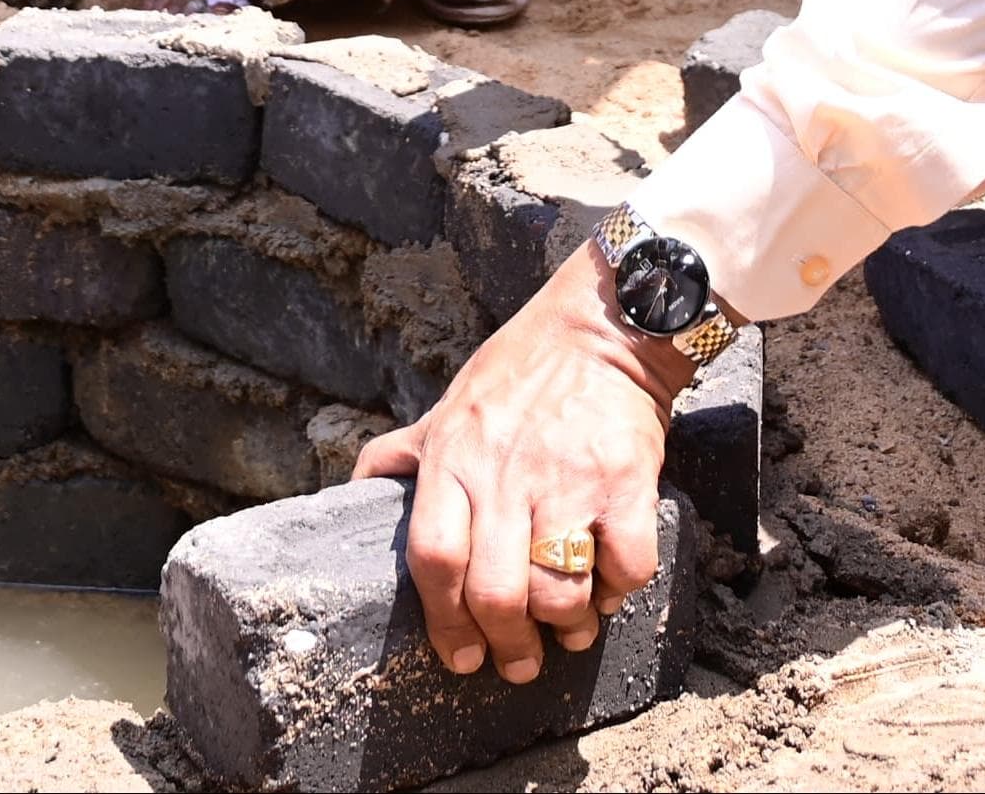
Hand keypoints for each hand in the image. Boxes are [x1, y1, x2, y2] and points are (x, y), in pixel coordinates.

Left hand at [355, 247, 686, 679]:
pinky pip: (626, 564)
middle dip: (508, 645)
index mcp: (455, 458)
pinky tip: (611, 587)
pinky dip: (619, 591)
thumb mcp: (450, 402)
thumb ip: (406, 451)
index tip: (460, 656)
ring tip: (569, 631)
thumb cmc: (521, 366)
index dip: (444, 622)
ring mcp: (569, 478)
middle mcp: (506, 473)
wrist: (605, 321)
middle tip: (518, 663)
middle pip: (495, 591)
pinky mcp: (627, 478)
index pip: (433, 559)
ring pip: (559, 589)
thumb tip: (356, 492)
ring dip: (567, 627)